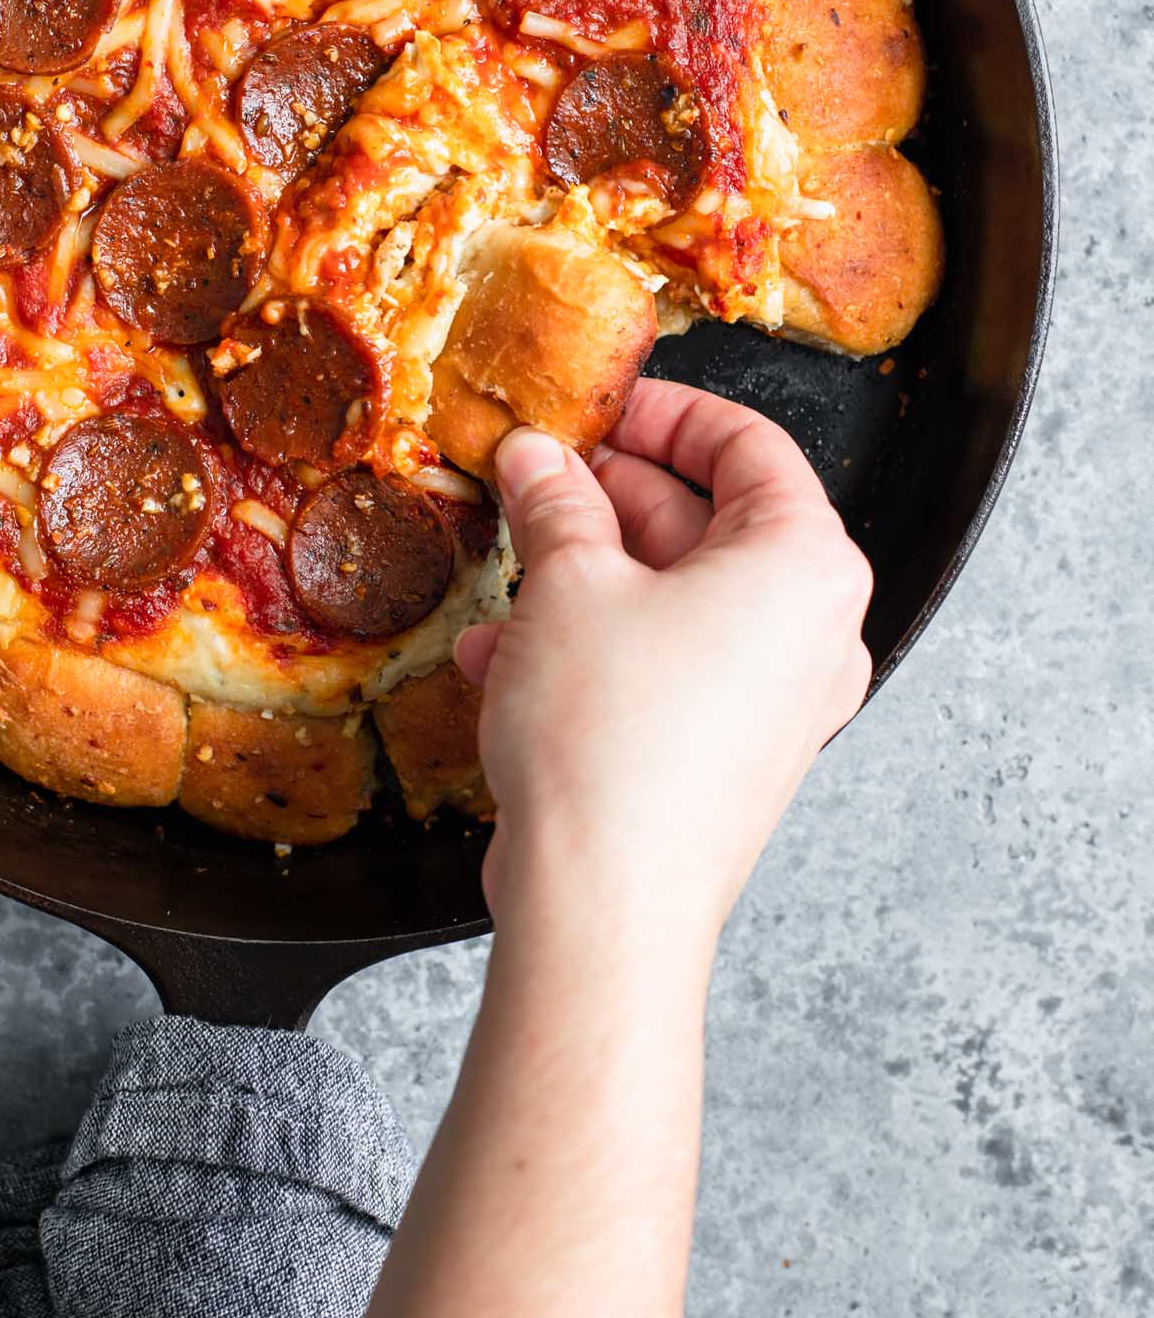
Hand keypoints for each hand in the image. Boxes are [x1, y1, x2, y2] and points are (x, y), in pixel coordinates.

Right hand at [455, 379, 871, 936]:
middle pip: (708, 521)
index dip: (665, 414)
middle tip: (535, 478)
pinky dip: (592, 646)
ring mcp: (774, 700)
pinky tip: (506, 657)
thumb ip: (556, 503)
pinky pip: (663, 666)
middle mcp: (810, 631)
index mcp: (806, 565)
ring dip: (583, 576)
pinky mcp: (727, 754)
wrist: (605, 909)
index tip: (601, 409)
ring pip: (673, 598)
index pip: (748, 445)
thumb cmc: (614, 746)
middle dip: (606, 499)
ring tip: (507, 567)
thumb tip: (539, 460)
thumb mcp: (568, 584)